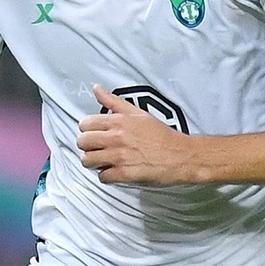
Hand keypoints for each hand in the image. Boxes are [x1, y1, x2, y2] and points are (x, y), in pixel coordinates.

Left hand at [76, 85, 194, 185]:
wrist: (181, 156)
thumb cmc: (162, 135)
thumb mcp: (138, 113)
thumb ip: (114, 101)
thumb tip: (96, 88)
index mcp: (119, 121)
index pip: (85, 124)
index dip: (88, 131)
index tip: (95, 135)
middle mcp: (116, 137)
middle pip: (83, 142)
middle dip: (88, 147)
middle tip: (99, 149)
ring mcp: (120, 156)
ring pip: (87, 160)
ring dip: (94, 162)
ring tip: (105, 161)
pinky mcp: (124, 173)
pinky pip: (102, 176)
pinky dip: (107, 176)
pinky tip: (115, 171)